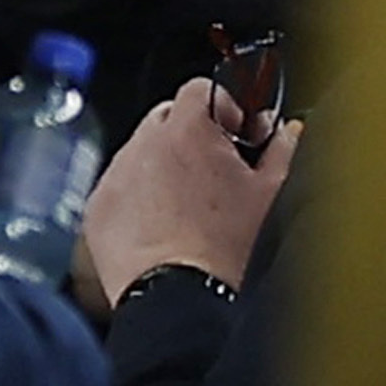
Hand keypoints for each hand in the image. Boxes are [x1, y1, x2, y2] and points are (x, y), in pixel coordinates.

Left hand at [80, 78, 297, 307]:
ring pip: (141, 152)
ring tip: (192, 205)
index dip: (226, 106)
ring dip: (164, 166)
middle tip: (219, 168)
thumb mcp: (269, 195)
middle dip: (194, 135)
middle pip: (168, 117)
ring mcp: (115, 175)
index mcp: (187, 132)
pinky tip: (164, 225)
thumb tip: (287, 132)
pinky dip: (139, 196)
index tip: (240, 133)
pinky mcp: (97, 206)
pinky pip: (119, 187)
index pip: (202, 88)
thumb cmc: (225, 250)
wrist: (176, 297)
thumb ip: (281, 151)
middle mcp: (143, 146)